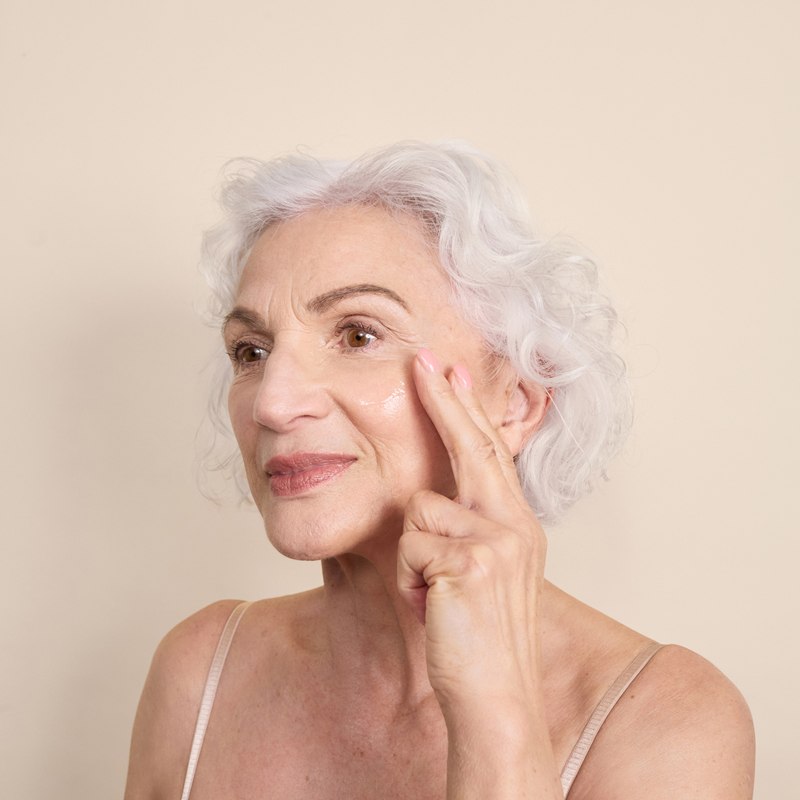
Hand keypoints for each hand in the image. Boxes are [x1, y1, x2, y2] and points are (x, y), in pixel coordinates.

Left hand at [396, 347, 547, 712]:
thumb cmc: (477, 637)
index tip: (452, 375)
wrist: (495, 698)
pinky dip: (410, 580)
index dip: (467, 412)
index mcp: (517, 525)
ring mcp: (496, 541)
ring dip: (414, 556)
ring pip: (420, 511)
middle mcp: (514, 525)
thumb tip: (434, 498)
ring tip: (434, 594)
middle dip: (445, 401)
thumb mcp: (483, 573)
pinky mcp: (469, 562)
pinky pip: (411, 547)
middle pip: (472, 446)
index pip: (489, 454)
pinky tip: (432, 607)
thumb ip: (469, 528)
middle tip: (424, 360)